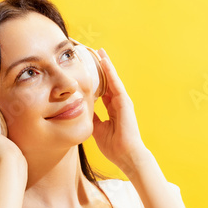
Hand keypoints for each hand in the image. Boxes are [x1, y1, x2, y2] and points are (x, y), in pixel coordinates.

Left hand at [90, 48, 147, 170]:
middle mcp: (119, 103)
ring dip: (106, 65)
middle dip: (102, 68)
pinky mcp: (125, 102)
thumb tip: (81, 108)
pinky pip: (115, 83)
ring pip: (112, 79)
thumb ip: (91, 117)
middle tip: (94, 53)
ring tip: (99, 52)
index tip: (88, 70)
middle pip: (108, 82)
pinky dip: (110, 71)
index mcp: (113, 110)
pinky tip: (104, 60)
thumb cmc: (114, 146)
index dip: (96, 80)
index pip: (103, 91)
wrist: (126, 156)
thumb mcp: (97, 129)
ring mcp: (123, 102)